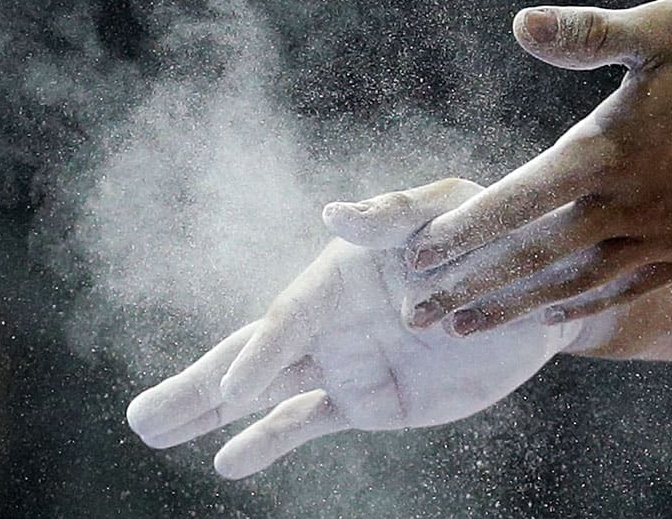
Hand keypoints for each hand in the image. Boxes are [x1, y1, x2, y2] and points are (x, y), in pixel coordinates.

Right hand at [126, 179, 580, 478]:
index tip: (235, 390)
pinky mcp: (369, 401)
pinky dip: (269, 440)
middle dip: (197, 389)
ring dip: (210, 414)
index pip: (286, 320)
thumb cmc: (487, 236)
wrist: (533, 292)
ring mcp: (342, 364)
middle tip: (139, 418)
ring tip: (154, 429)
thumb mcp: (447, 210)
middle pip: (249, 358)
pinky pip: (309, 422)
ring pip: (265, 395)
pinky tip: (230, 460)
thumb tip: (333, 213)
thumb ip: (392, 215)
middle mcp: (328, 322)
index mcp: (337, 275)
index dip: (261, 354)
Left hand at [326, 0, 671, 335]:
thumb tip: (519, 25)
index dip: (463, 231)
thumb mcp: (663, 29)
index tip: (416, 258)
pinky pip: (624, 289)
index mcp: (606, 151)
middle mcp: (625, 205)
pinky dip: (580, 305)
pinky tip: (551, 318)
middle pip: (531, 256)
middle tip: (417, 318)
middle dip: (469, 287)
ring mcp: (661, 237)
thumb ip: (588, 33)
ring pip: (570, 283)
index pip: (517, 199)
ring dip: (513, 308)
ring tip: (465, 330)